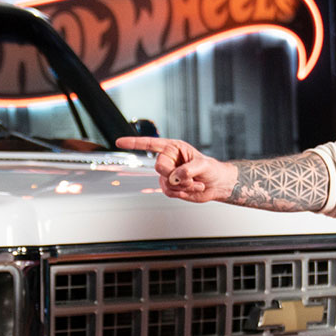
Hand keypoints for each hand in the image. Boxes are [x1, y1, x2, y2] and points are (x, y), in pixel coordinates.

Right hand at [117, 136, 237, 202]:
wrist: (217, 184)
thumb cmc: (212, 169)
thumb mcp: (202, 165)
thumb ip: (187, 170)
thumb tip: (174, 178)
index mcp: (174, 148)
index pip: (150, 144)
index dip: (134, 143)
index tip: (119, 142)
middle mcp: (169, 160)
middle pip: (159, 167)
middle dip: (174, 174)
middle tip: (189, 176)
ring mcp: (168, 174)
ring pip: (165, 182)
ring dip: (182, 185)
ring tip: (195, 183)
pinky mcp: (170, 187)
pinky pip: (169, 192)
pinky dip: (182, 192)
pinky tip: (192, 188)